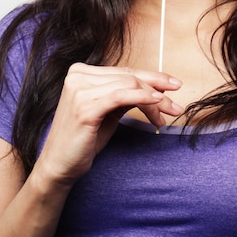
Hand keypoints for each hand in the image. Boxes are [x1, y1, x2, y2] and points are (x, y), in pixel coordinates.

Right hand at [35, 63, 182, 185]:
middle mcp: (78, 76)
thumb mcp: (109, 110)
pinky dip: (143, 98)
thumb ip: (126, 94)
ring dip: (154, 100)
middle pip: (130, 76)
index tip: (174, 85)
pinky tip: (157, 105)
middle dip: (158, 89)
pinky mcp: (84, 107)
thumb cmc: (85, 138)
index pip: (126, 71)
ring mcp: (79, 90)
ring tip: (167, 115)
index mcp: (82, 72)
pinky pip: (121, 96)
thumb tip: (157, 88)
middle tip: (176, 105)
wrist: (59, 165)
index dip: (153, 77)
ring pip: (130, 85)